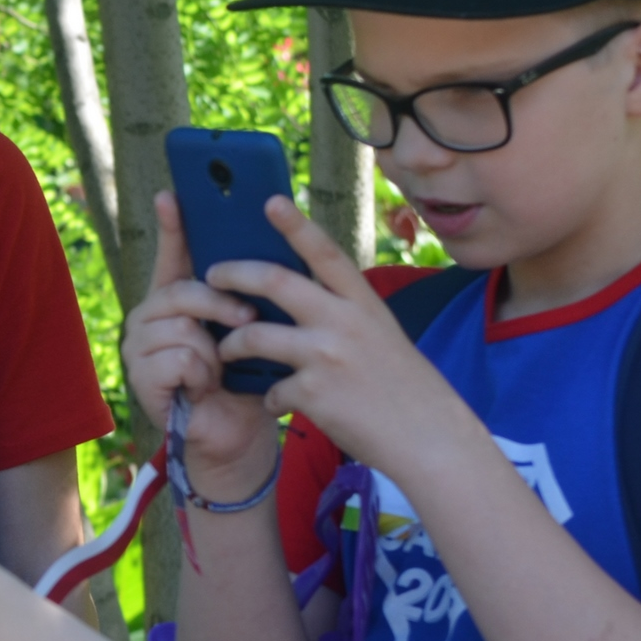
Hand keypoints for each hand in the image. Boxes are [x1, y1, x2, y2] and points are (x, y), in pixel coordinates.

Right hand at [120, 191, 275, 489]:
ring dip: (212, 351)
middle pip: (180, 291)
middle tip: (245, 317)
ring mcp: (139, 347)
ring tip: (218, 370)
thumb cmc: (245, 379)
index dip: (173, 225)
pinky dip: (200, 374)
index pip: (173, 254)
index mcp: (178, 299)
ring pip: (180, 327)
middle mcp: (151, 317)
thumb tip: (265, 250)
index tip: (172, 193)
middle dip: (219, 304)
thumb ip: (244, 293)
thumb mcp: (249, 328)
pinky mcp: (140, 377)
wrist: (238, 434)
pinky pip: (177, 358)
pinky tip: (203, 387)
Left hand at [203, 196, 470, 476]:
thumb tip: (301, 300)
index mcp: (363, 303)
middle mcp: (344, 321)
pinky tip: (276, 405)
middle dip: (235, 274)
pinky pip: (271, 389)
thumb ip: (345, 315)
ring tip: (225, 349)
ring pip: (255, 335)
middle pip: (275, 281)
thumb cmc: (404, 388)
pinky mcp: (313, 393)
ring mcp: (327, 356)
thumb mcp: (381, 336)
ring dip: (232, 343)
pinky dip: (269, 398)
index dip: (295, 225)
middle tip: (212, 275)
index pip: (325, 253)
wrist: (429, 439)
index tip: (270, 201)